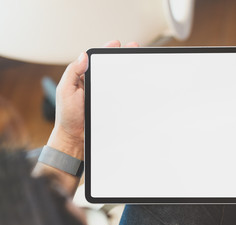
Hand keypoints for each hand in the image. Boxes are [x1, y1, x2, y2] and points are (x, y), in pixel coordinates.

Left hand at [48, 40, 138, 158]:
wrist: (75, 137)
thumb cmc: (68, 116)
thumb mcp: (65, 90)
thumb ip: (72, 72)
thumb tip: (83, 56)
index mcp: (82, 78)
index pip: (95, 60)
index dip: (106, 50)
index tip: (116, 44)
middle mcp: (94, 84)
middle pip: (110, 66)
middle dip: (123, 56)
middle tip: (133, 48)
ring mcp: (104, 94)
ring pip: (118, 79)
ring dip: (128, 71)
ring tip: (138, 61)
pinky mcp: (111, 104)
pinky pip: (122, 93)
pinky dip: (130, 88)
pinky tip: (137, 82)